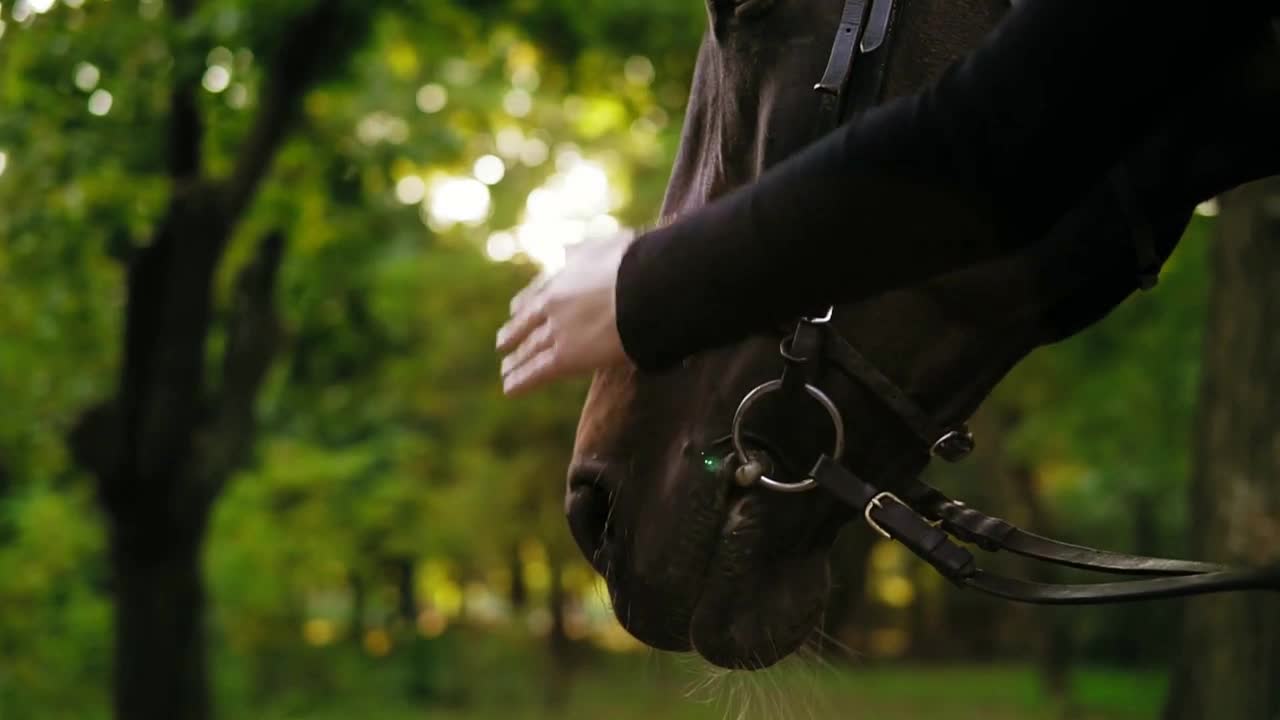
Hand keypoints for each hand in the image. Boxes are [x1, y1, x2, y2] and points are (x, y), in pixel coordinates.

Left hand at [496, 235, 632, 395]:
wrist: (646, 288)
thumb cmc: (635, 267)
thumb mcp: (604, 246)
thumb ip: (583, 251)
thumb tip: (565, 250)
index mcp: (562, 277)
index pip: (536, 292)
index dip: (524, 304)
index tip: (515, 309)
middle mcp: (553, 304)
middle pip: (526, 323)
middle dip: (513, 334)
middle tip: (502, 344)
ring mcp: (557, 331)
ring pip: (529, 349)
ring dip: (515, 361)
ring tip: (506, 369)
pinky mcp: (565, 358)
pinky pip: (537, 372)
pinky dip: (522, 381)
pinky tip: (510, 390)